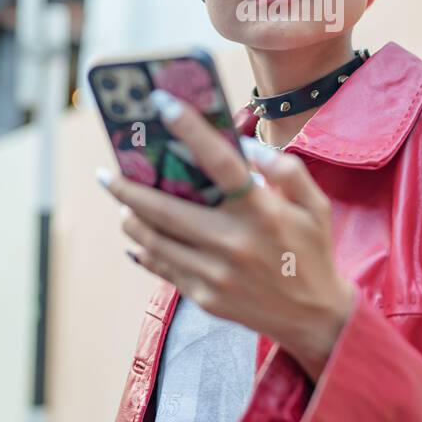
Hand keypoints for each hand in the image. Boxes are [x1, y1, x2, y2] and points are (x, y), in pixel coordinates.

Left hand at [96, 88, 355, 380]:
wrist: (314, 317)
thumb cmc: (312, 251)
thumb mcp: (315, 205)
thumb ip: (285, 170)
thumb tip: (244, 147)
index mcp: (262, 212)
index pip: (220, 162)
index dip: (190, 129)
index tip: (161, 104)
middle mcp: (234, 243)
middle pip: (165, 208)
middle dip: (128, 188)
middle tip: (106, 173)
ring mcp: (215, 274)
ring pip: (154, 241)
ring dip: (131, 219)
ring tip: (122, 204)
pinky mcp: (205, 297)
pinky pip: (163, 269)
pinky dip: (144, 250)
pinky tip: (137, 237)